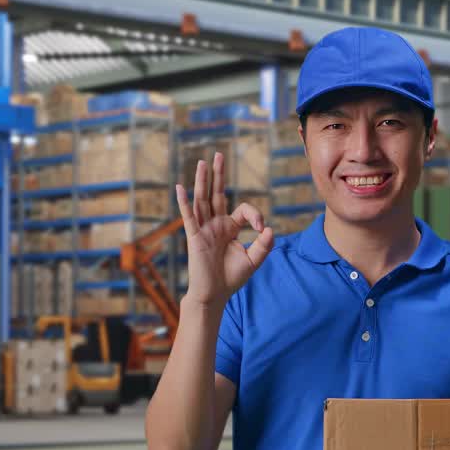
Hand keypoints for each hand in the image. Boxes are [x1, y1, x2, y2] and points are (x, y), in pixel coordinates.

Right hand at [176, 152, 274, 306]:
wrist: (215, 295)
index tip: (261, 228)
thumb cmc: (231, 278)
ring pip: (202, 200)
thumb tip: (269, 229)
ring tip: (202, 162)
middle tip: (219, 154)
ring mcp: (204, 229)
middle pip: (216, 194)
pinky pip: (189, 217)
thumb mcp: (253, 260)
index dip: (255, 215)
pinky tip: (180, 187)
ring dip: (202, 181)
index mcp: (229, 227)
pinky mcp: (195, 238)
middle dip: (219, 175)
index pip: (243, 210)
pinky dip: (184, 203)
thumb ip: (263, 245)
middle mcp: (215, 224)